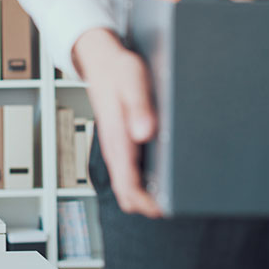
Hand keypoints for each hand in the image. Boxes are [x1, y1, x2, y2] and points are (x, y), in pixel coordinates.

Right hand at [72, 28, 160, 217]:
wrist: (100, 59)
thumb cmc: (118, 69)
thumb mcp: (133, 81)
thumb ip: (139, 108)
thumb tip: (144, 134)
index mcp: (116, 135)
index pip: (126, 181)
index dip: (143, 201)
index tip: (162, 209)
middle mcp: (113, 145)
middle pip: (124, 189)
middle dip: (144, 203)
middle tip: (168, 206)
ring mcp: (115, 144)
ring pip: (124, 182)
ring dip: (142, 194)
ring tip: (166, 197)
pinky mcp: (119, 140)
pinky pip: (126, 170)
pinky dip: (140, 181)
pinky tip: (156, 179)